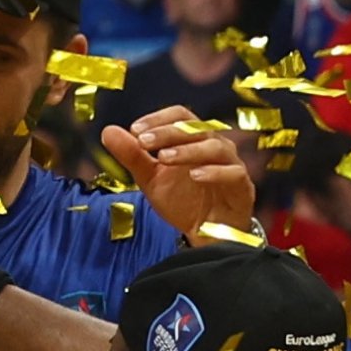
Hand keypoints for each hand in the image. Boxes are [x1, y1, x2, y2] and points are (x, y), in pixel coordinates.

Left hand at [103, 107, 256, 240]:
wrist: (205, 234)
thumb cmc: (182, 200)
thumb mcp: (150, 179)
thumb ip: (132, 156)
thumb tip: (108, 131)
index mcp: (194, 139)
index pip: (181, 116)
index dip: (158, 119)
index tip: (134, 130)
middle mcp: (215, 146)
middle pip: (196, 127)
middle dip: (168, 133)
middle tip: (142, 141)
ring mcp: (231, 165)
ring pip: (215, 147)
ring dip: (187, 150)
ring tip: (163, 158)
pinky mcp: (242, 187)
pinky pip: (233, 173)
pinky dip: (214, 172)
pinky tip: (194, 175)